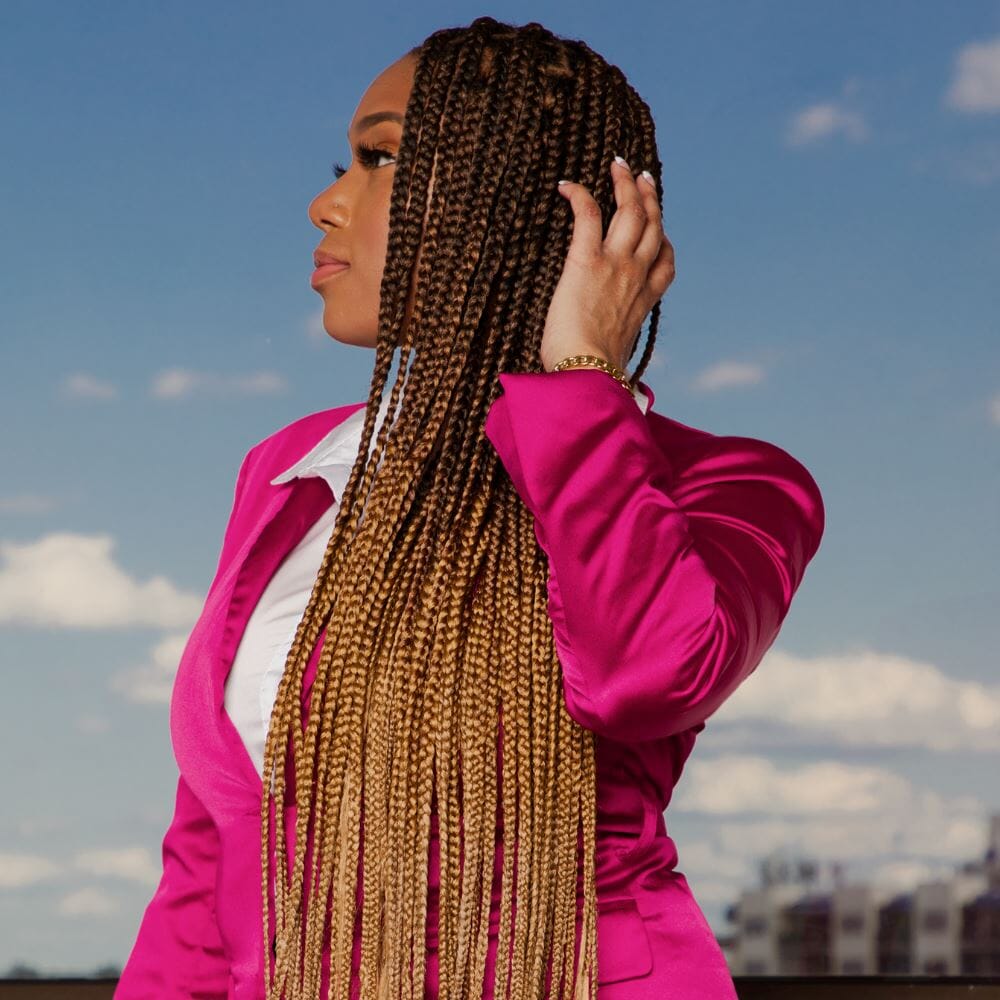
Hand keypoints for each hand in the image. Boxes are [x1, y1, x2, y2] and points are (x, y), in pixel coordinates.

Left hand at [539, 156, 674, 373]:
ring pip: (631, 210)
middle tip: (641, 177)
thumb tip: (609, 372)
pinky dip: (580, 194)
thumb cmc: (595, 375)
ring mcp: (616, 264)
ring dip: (625, 184)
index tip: (658, 230)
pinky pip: (589, 213)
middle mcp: (637, 276)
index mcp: (645, 302)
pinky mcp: (587, 259)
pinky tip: (567, 186)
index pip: (664, 264)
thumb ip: (614, 350)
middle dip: (648, 197)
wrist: (589, 372)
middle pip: (652, 225)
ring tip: (617, 165)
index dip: (663, 241)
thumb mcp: (614, 358)